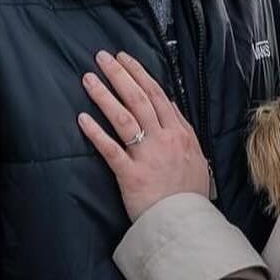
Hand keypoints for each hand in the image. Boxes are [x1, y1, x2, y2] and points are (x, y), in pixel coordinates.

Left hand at [78, 50, 211, 219]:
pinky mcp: (131, 174)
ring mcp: (147, 156)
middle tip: (102, 58)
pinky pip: (111, 149)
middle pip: (139, 98)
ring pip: (124, 117)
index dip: (139, 74)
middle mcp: (164, 139)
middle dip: (120, 75)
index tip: (125, 59)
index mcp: (180, 134)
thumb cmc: (189, 195)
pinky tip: (82, 118)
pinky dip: (96, 132)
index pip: (158, 95)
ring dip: (105, 95)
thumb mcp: (196, 159)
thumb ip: (184, 133)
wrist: (185, 222)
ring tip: (88, 78)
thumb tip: (171, 109)